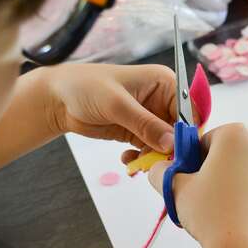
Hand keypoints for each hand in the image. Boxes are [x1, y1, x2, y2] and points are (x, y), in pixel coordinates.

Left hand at [41, 63, 176, 152]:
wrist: (57, 99)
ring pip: (167, 144)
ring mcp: (151, 117)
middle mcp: (162, 100)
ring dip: (156, 157)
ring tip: (139, 164)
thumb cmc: (86, 87)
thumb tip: (172, 144)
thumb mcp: (118, 104)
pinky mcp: (138, 132)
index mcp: (165, 82)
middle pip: (181, 130)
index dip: (189, 132)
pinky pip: (151, 150)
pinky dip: (143, 159)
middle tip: (158, 165)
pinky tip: (128, 160)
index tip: (181, 153)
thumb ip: (146, 125)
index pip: (190, 109)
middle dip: (172, 149)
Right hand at [148, 123, 247, 247]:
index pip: (210, 139)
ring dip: (243, 183)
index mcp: (236, 135)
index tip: (193, 177)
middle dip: (223, 169)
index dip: (198, 159)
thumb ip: (162, 172)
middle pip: (236, 153)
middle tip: (209, 195)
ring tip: (229, 209)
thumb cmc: (212, 214)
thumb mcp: (175, 189)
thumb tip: (159, 169)